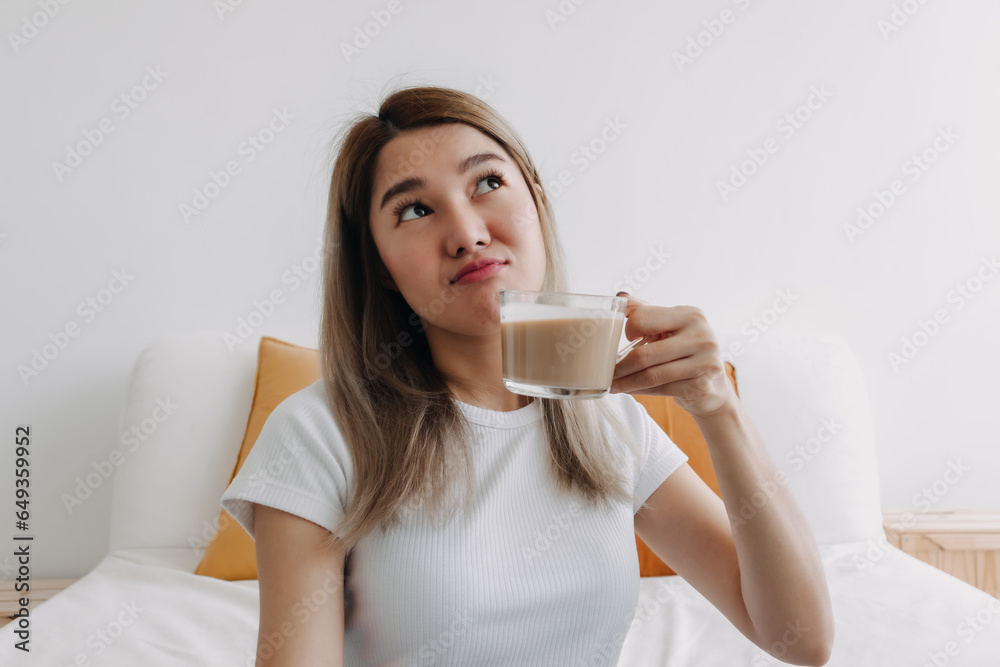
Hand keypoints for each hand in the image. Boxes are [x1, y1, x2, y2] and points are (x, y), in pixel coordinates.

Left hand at [610, 292, 735, 416]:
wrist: (713, 387)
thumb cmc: (685, 353)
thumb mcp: (670, 327)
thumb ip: (646, 312)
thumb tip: (619, 297)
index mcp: (690, 315)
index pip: (643, 318)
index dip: (628, 329)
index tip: (625, 339)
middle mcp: (700, 335)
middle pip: (644, 354)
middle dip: (620, 366)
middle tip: (606, 372)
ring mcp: (704, 361)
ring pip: (651, 375)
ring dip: (625, 382)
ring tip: (612, 385)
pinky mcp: (701, 385)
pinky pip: (660, 389)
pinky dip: (639, 391)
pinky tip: (628, 390)